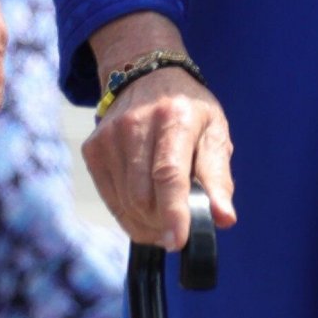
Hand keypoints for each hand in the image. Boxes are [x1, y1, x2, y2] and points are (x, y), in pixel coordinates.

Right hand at [86, 12, 235, 249]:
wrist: (147, 75)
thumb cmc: (189, 109)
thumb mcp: (214, 131)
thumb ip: (218, 177)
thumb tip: (224, 219)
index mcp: (175, 117)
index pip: (169, 173)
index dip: (173, 211)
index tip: (177, 242)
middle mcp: (137, 124)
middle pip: (144, 196)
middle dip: (163, 222)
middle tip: (178, 226)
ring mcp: (110, 137)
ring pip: (125, 203)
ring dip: (146, 222)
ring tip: (163, 217)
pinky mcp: (93, 149)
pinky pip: (110, 199)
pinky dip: (129, 214)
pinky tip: (144, 207)